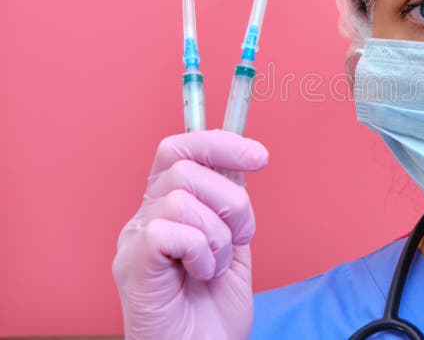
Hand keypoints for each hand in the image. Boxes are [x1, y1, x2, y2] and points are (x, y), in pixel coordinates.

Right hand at [112, 129, 268, 338]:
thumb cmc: (213, 311)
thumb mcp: (233, 243)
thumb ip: (228, 203)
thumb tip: (239, 162)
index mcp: (168, 207)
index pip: (180, 149)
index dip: (219, 143)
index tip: (258, 156)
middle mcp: (146, 217)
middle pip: (185, 167)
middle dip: (231, 201)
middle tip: (239, 238)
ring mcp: (135, 240)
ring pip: (181, 197)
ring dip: (217, 235)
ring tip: (215, 266)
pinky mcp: (134, 264)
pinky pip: (169, 230)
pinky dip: (199, 251)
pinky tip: (200, 273)